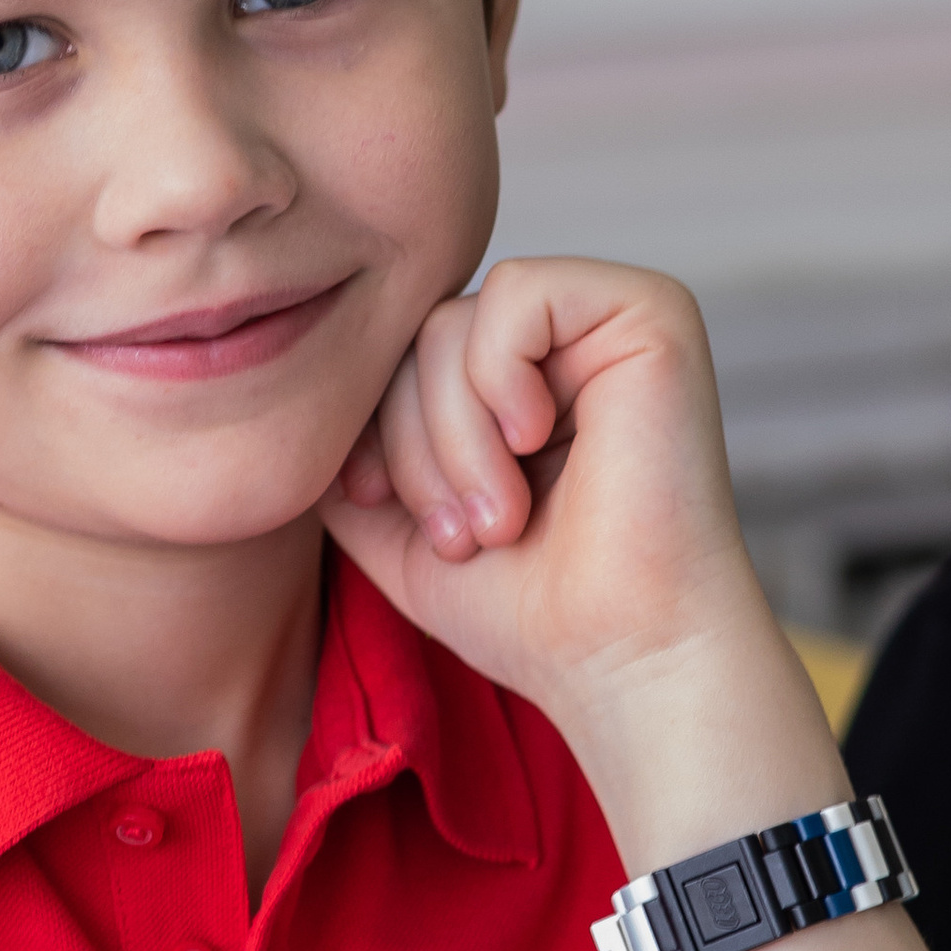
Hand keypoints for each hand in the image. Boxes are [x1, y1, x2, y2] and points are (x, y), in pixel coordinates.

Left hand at [322, 258, 839, 861]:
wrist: (620, 657)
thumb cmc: (525, 609)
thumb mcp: (396, 529)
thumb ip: (348, 458)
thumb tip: (299, 392)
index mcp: (513, 381)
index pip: (393, 358)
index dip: (368, 431)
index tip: (379, 509)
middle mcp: (563, 340)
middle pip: (416, 336)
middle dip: (409, 443)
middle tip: (463, 536)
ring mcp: (608, 318)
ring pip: (451, 321)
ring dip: (450, 434)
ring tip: (499, 519)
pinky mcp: (650, 309)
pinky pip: (516, 293)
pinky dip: (496, 377)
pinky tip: (533, 441)